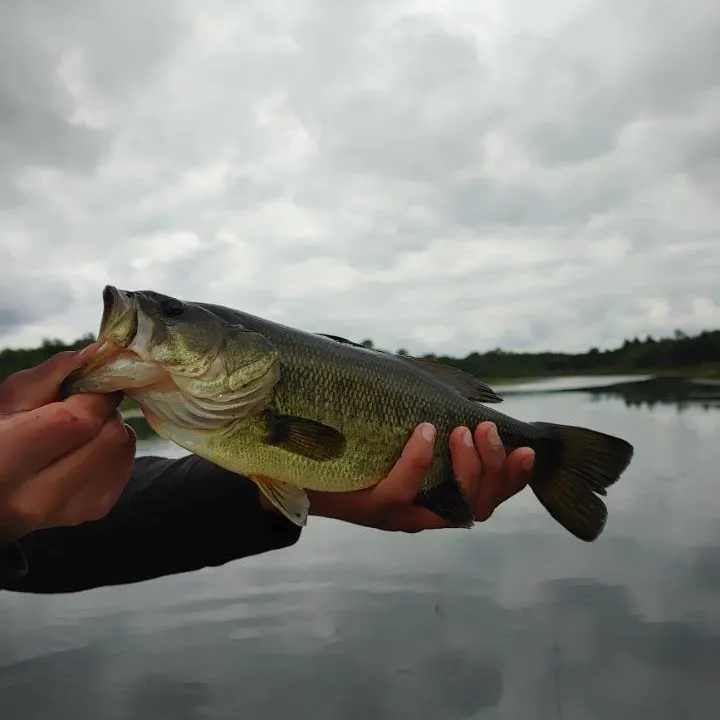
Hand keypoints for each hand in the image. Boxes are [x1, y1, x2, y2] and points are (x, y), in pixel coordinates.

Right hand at [0, 348, 135, 544]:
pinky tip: (87, 450)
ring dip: (111, 430)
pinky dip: (114, 450)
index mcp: (10, 461)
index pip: (81, 420)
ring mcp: (70, 510)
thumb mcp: (8, 400)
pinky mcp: (92, 512)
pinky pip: (125, 467)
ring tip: (81, 431)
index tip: (93, 385)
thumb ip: (52, 374)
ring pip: (124, 450)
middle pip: (110, 437)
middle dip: (104, 413)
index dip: (95, 395)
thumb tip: (97, 351)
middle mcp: (41, 496)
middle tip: (82, 408)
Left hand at [307, 421, 533, 531]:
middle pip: (481, 504)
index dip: (515, 478)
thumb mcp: (401, 429)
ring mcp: (400, 513)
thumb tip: (464, 392)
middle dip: (492, 467)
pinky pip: (401, 491)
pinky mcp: (371, 509)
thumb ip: (433, 418)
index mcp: (441, 495)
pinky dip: (418, 461)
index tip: (526, 450)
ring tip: (460, 432)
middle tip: (483, 429)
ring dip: (465, 468)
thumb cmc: (358, 440)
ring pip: (451, 506)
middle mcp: (426, 510)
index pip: (491, 494)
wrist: (300, 466)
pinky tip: (424, 432)